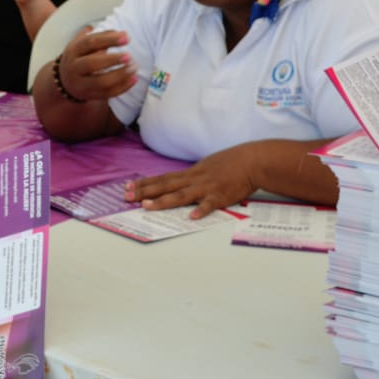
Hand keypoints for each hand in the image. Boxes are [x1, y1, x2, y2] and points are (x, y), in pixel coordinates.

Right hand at [56, 28, 135, 101]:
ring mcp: (81, 84)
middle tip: (129, 56)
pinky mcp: (90, 95)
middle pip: (91, 64)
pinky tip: (134, 78)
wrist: (65, 81)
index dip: (109, 39)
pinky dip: (123, 87)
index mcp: (73, 50)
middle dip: (112, 60)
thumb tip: (122, 33)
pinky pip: (107, 93)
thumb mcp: (84, 44)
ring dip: (120, 75)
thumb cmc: (81, 57)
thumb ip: (102, 36)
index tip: (127, 37)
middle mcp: (74, 67)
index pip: (90, 43)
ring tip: (134, 67)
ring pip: (100, 82)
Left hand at [125, 145, 258, 219]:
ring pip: (181, 195)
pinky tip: (191, 217)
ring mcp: (207, 187)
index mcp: (191, 173)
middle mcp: (195, 179)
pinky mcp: (221, 195)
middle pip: (165, 186)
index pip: (163, 178)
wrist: (252, 161)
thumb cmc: (231, 163)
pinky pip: (209, 204)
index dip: (145, 183)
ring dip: (163, 201)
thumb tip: (180, 182)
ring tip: (147, 207)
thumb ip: (194, 176)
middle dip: (145, 192)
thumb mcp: (208, 166)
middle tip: (126, 197)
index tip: (128, 186)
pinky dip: (201, 210)